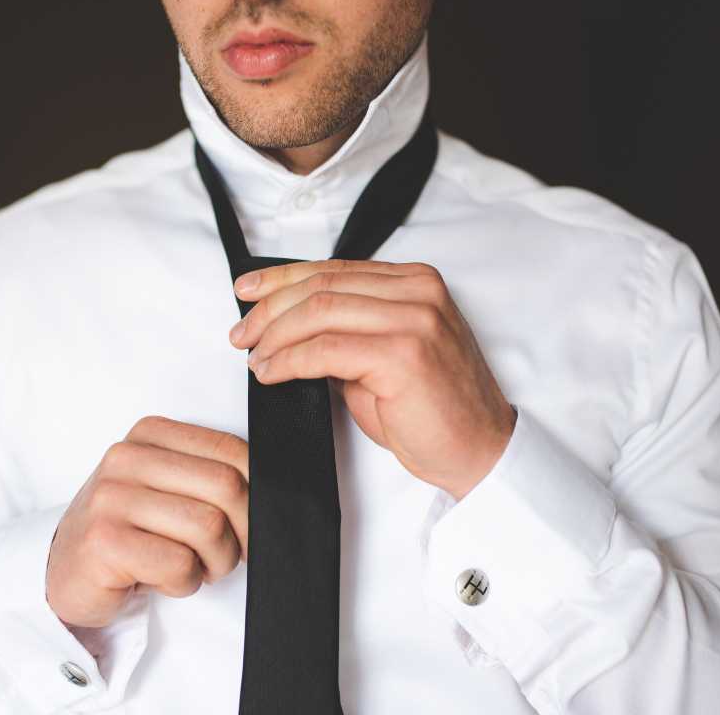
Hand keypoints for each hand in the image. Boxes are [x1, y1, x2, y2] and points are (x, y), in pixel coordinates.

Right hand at [45, 416, 248, 628]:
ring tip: (194, 568)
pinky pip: (178, 564)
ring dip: (215, 562)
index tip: (251, 524)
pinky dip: (184, 583)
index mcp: (149, 435)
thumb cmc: (127, 531)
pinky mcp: (104, 542)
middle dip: (242, 532)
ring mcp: (111, 498)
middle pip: (227, 487)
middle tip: (226, 555)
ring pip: (208, 527)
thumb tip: (274, 493)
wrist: (64, 570)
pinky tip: (162, 579)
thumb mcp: (167, 489)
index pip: (231, 450)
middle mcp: (126, 458)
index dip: (258, 493)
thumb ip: (208, 478)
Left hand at [228, 259, 513, 499]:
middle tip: (241, 333)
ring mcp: (414, 320)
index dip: (282, 278)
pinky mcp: (403, 355)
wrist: (478, 451)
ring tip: (253, 358)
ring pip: (319, 311)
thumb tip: (287, 324)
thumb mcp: (384, 354)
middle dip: (269, 308)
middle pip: (322, 285)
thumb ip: (347, 330)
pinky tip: (271, 373)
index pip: (334, 268)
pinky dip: (288, 360)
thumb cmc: (432, 410)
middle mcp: (419, 291)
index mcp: (416, 282)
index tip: (247, 290)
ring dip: (275, 336)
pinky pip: (325, 350)